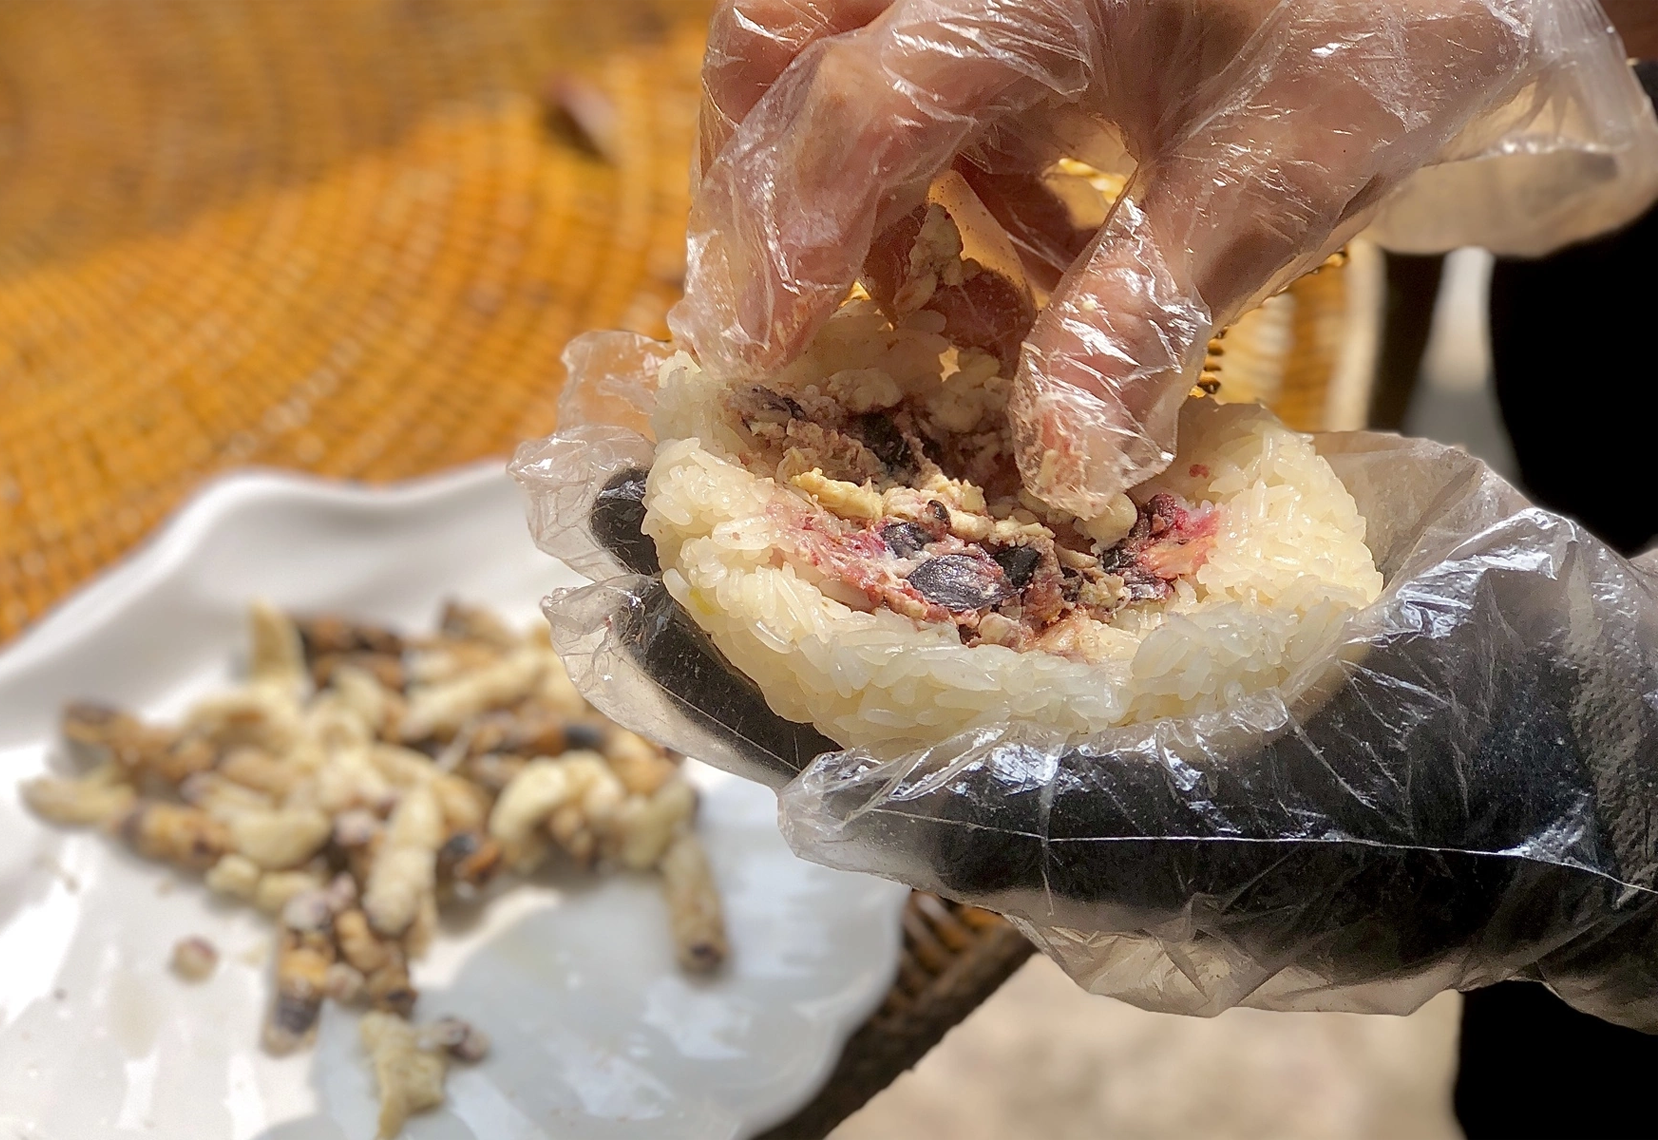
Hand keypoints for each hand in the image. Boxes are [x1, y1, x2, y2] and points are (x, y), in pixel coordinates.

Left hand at [521, 425, 1657, 1028]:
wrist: (1540, 753)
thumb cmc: (1376, 835)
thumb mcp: (1188, 847)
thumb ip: (1004, 823)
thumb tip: (820, 803)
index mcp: (987, 793)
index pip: (805, 711)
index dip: (700, 633)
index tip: (606, 548)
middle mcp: (1008, 702)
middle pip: (832, 604)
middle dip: (734, 522)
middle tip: (635, 430)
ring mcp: (1077, 616)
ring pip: (917, 525)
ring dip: (827, 449)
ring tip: (741, 362)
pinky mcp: (1149, 545)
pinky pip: (1024, 473)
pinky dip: (961, 412)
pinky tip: (901, 344)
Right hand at [674, 0, 1648, 516]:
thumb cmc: (1387, 26)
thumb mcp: (1274, 178)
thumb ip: (1143, 319)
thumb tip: (1054, 470)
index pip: (867, 107)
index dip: (796, 238)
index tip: (756, 352)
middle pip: (784, 35)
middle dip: (757, 176)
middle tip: (770, 306)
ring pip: (825, 38)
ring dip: (839, 175)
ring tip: (914, 297)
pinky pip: (912, 59)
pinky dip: (928, 160)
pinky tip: (1016, 242)